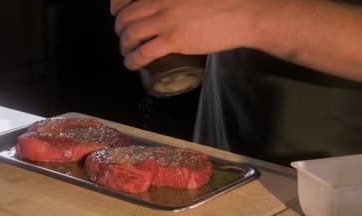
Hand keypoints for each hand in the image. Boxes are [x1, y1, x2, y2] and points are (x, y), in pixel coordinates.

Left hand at [111, 0, 260, 69]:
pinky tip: (131, 64)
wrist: (244, 13)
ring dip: (124, 46)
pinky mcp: (173, 39)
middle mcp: (160, 0)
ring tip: (127, 53)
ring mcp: (165, 20)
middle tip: (124, 38)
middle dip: (120, 30)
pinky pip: (143, 52)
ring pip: (131, 35)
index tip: (117, 15)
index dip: (118, 8)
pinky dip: (132, 60)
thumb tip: (174, 7)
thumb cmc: (227, 0)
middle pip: (126, 17)